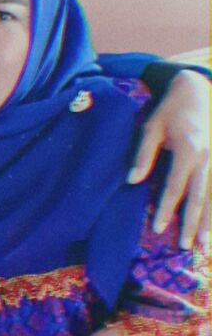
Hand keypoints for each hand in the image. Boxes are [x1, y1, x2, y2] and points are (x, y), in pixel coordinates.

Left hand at [128, 71, 209, 248]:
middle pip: (200, 196)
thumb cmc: (170, 110)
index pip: (176, 185)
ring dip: (210, 222)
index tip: (158, 228)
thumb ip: (143, 154)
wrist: (198, 89)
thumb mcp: (152, 126)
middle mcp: (207, 157)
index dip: (167, 208)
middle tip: (186, 246)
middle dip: (193, 223)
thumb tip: (132, 181)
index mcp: (188, 148)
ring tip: (205, 246)